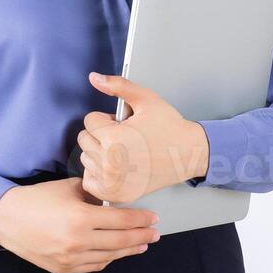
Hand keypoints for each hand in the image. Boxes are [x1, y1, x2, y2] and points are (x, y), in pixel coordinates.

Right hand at [0, 177, 159, 272]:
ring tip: (141, 244)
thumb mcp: (69, 188)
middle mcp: (78, 241)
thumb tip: (114, 199)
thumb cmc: (36, 199)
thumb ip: (94, 194)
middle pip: (121, 240)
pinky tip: (117, 252)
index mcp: (81, 218)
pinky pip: (94, 265)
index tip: (154, 218)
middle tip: (155, 233)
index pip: (122, 220)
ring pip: (110, 256)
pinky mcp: (63, 269)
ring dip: (129, 249)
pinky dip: (109, 258)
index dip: (141, 220)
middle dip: (142, 236)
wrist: (6, 219)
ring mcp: (70, 258)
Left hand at [77, 72, 209, 203]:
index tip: (125, 124)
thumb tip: (94, 78)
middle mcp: (109, 164)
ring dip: (99, 152)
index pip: (90, 121)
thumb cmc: (169, 127)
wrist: (188, 154)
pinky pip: (89, 181)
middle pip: (84, 139)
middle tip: (126, 137)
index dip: (108, 119)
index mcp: (113, 139)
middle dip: (102, 134)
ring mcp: (111, 182)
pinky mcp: (115, 194)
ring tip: (124, 151)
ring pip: (86, 159)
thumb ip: (117, 86)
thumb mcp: (145, 99)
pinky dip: (99, 173)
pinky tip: (116, 166)